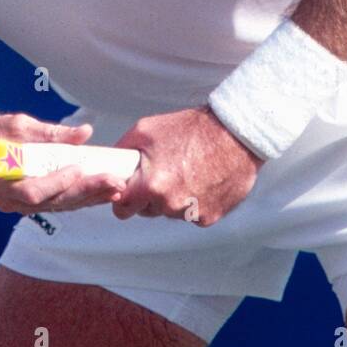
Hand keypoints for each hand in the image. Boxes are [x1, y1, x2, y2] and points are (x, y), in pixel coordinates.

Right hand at [0, 113, 128, 215]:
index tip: (77, 169)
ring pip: (60, 205)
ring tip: (116, 189)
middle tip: (113, 183)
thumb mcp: (18, 126)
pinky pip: (60, 203)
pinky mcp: (33, 203)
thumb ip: (51, 133)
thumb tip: (85, 132)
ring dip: (90, 198)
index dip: (56, 183)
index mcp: (2, 183)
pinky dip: (82, 197)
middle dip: (86, 192)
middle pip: (53, 202)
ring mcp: (22, 206)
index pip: (32, 191)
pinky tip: (103, 193)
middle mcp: (12, 201)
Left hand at [110, 105, 262, 225]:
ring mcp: (191, 213)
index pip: (122, 209)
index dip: (123, 200)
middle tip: (163, 172)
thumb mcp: (146, 130)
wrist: (235, 134)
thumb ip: (123, 149)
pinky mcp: (210, 217)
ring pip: (170, 212)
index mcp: (151, 185)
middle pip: (147, 211)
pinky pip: (192, 214)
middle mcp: (170, 204)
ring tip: (186, 171)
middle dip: (150, 197)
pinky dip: (194, 202)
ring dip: (173, 199)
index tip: (128, 192)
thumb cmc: (191, 129)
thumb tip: (111, 162)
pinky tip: (202, 179)